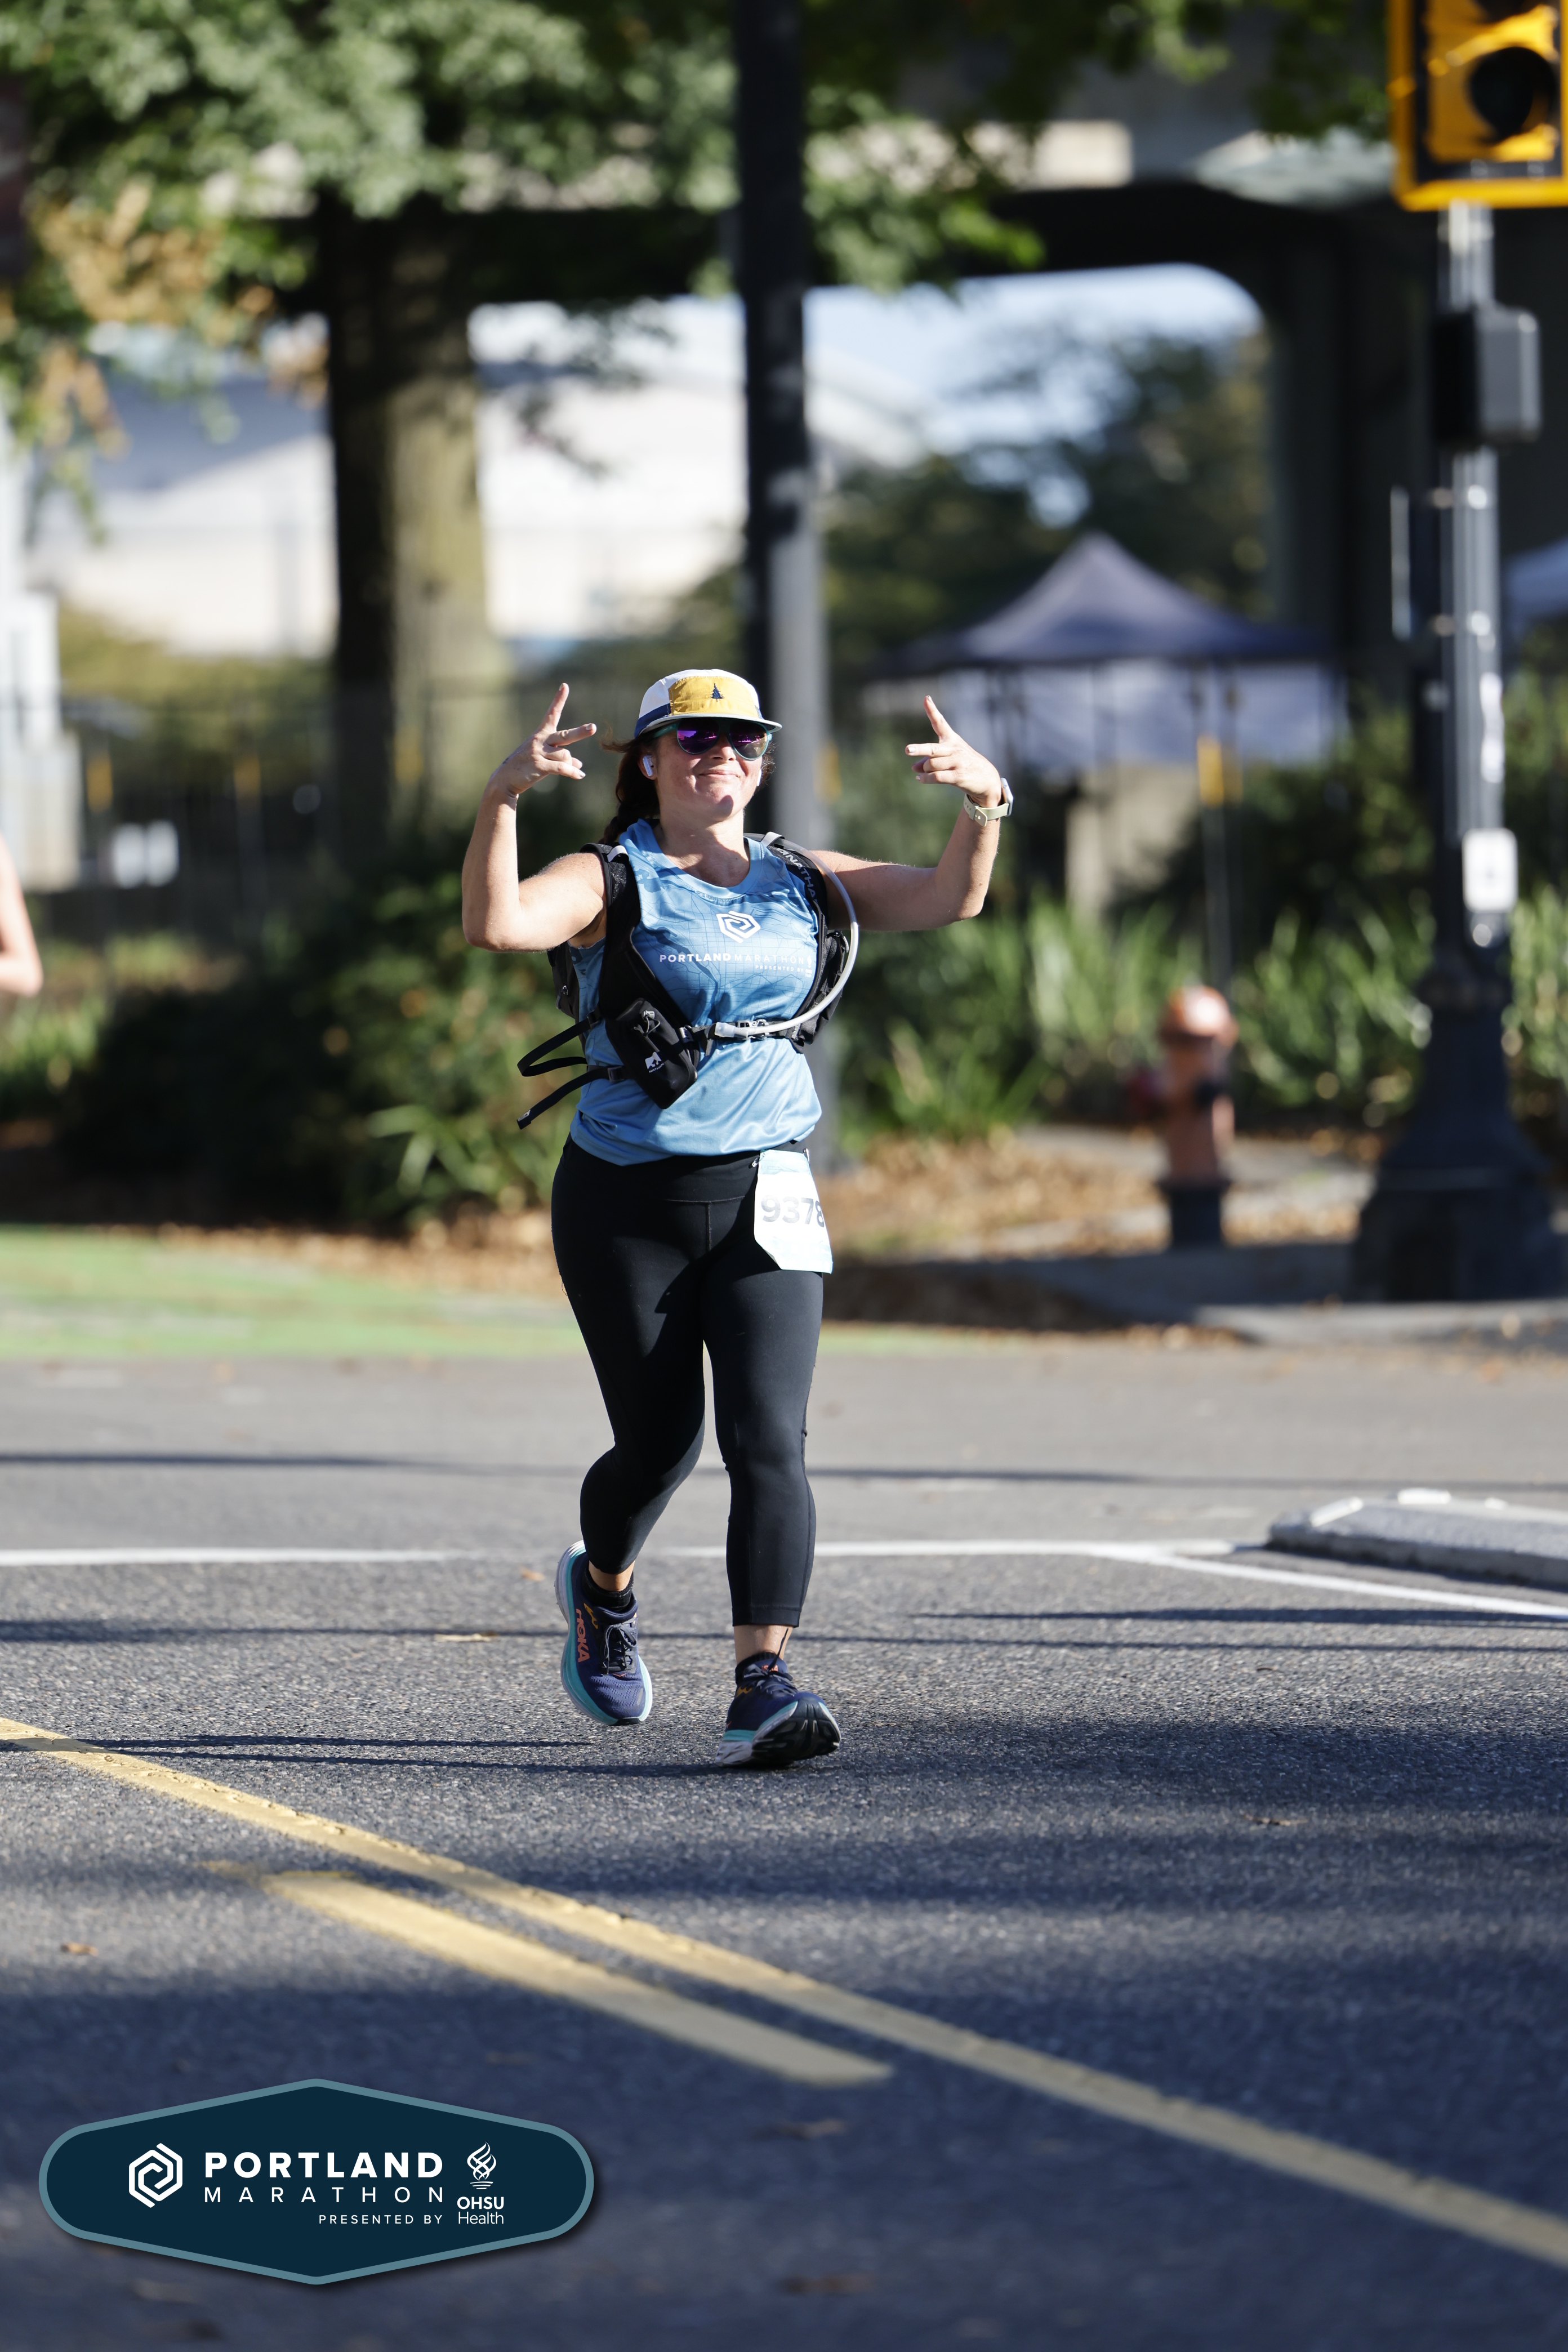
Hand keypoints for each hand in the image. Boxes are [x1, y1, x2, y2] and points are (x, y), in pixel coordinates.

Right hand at [486, 684, 595, 800]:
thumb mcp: (543, 759)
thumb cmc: (525, 767)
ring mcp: (539, 752)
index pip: (552, 714)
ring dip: (570, 765)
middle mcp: (541, 740)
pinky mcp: (539, 765)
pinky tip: (580, 775)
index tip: (565, 686)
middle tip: (593, 727)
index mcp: (541, 734)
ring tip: (572, 771)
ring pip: (566, 756)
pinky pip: (562, 768)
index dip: (559, 700)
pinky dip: (572, 772)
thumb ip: (562, 759)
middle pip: (565, 736)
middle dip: (580, 732)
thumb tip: (580, 765)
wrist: (506, 779)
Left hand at [904, 697, 1002, 807]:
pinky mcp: (958, 776)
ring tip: (922, 773)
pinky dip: (926, 778)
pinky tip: (920, 778)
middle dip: (919, 749)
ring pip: (931, 765)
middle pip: (933, 749)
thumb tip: (913, 768)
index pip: (940, 722)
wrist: (986, 778)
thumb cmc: (963, 765)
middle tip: (907, 750)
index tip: (926, 698)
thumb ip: (929, 761)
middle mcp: (954, 749)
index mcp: (951, 739)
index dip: (932, 710)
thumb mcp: (948, 759)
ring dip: (924, 770)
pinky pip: (936, 776)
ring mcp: (957, 762)